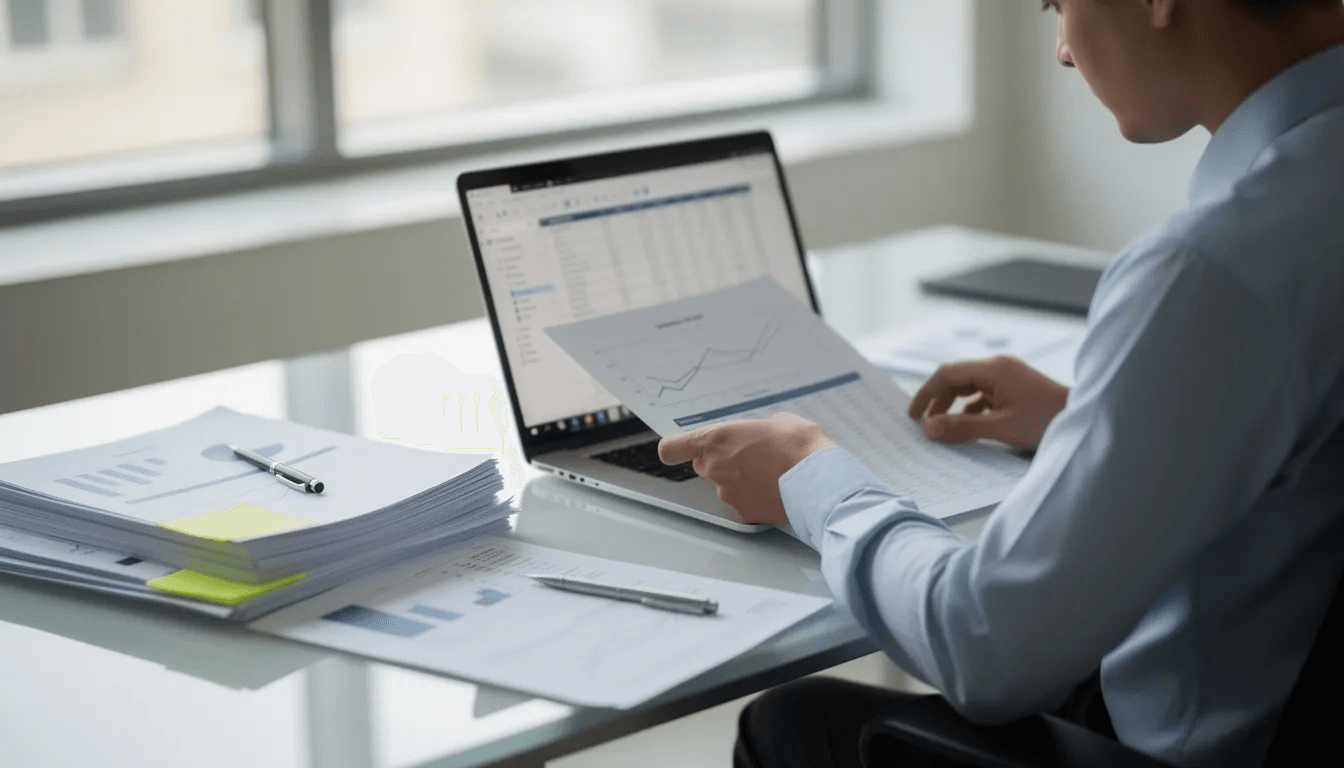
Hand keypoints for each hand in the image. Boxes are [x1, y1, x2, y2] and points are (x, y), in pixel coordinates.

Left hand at [658, 412, 836, 523]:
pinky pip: (744, 504)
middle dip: (721, 460)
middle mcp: (716, 467)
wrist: (820, 479)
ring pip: (725, 485)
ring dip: (741, 480)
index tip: (679, 450)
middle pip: (704, 465)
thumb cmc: (800, 445)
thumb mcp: (779, 421)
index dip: (675, 449)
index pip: (672, 449)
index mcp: (717, 439)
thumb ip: (759, 428)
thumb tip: (765, 432)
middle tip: (750, 456)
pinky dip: (756, 499)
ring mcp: (728, 493)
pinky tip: (777, 491)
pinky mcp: (745, 513)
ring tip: (772, 474)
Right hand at [908, 356, 1069, 449]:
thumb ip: (962, 427)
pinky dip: (972, 408)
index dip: (925, 393)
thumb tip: (930, 428)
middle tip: (926, 424)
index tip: (913, 414)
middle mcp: (999, 367)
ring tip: (945, 427)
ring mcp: (1008, 376)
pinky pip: (984, 394)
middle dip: (938, 401)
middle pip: (956, 378)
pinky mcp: (1015, 387)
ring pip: (969, 387)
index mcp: (993, 369)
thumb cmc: (1047, 420)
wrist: (1084, 419)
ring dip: (954, 405)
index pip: (947, 374)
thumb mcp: (1000, 427)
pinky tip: (971, 425)